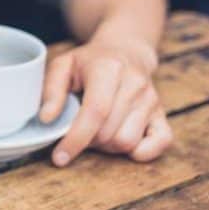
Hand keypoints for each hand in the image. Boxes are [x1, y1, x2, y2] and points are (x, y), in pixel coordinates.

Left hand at [40, 39, 171, 166]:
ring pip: (127, 142)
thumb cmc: (89, 62)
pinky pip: (161, 142)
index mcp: (108, 69)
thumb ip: (51, 91)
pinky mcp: (162, 113)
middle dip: (87, 141)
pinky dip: (141, 152)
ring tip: (96, 131)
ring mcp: (151, 100)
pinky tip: (122, 145)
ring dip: (106, 146)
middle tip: (77, 130)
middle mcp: (135, 84)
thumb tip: (47, 119)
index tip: (59, 157)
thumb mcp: (62, 66)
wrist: (125, 51)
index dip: (76, 138)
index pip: (96, 112)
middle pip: (109, 133)